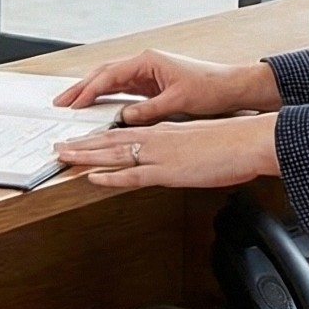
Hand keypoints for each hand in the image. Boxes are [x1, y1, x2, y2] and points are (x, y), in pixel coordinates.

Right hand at [52, 49, 275, 124]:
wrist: (233, 87)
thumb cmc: (211, 88)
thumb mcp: (178, 101)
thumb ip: (147, 110)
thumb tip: (123, 117)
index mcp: (148, 61)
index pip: (109, 74)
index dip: (88, 90)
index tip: (73, 103)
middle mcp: (145, 63)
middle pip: (104, 74)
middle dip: (81, 88)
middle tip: (60, 102)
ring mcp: (147, 73)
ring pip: (111, 81)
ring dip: (91, 92)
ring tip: (72, 105)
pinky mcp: (152, 85)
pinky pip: (123, 90)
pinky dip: (107, 98)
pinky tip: (97, 108)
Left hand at [53, 114, 281, 189]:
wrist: (250, 141)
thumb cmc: (233, 143)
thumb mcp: (200, 142)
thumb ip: (181, 149)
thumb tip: (175, 159)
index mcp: (164, 131)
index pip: (122, 133)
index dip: (98, 138)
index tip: (80, 140)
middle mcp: (157, 138)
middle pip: (110, 140)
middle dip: (81, 144)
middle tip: (58, 146)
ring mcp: (160, 154)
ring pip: (113, 153)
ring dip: (85, 155)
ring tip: (63, 156)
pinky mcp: (168, 171)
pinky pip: (132, 175)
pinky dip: (110, 176)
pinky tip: (93, 177)